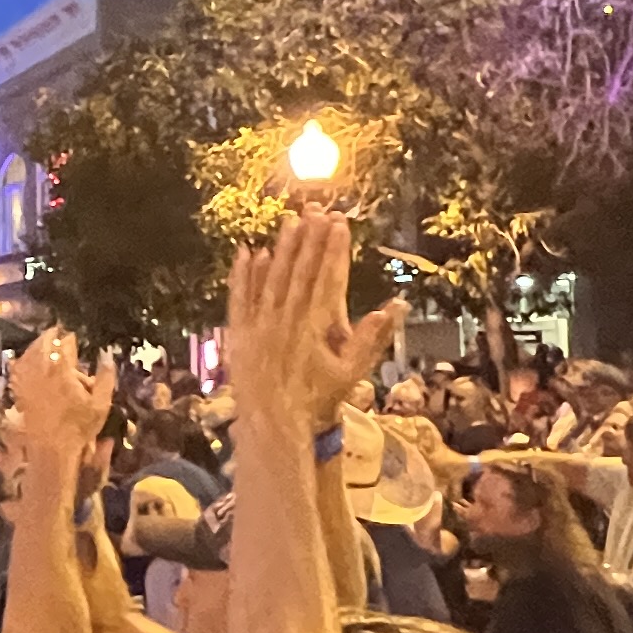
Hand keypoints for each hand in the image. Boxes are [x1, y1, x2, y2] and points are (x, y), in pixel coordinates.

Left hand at [12, 329, 112, 465]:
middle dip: (52, 335)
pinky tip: (26, 361)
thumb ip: (105, 377)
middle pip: (44, 342)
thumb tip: (106, 353)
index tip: (74, 335)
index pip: (66, 343)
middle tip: (58, 332)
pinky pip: (18, 369)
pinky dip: (23, 361)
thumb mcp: (100, 404)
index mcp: (63, 370)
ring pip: (29, 353)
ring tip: (45, 343)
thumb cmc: (79, 427)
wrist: (52, 449)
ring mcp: (28, 380)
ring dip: (38, 345)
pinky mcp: (20, 391)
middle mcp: (42, 370)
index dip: (71, 336)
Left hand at [224, 209, 404, 434]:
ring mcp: (261, 323)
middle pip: (300, 270)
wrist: (273, 423)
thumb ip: (372, 337)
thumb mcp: (352, 373)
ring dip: (282, 247)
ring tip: (289, 221)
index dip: (334, 249)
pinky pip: (240, 297)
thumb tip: (394, 306)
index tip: (340, 223)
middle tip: (317, 209)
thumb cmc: (317, 400)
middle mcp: (287, 318)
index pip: (329, 277)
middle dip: (310, 238)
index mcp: (316, 325)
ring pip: (272, 277)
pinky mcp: (239, 333)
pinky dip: (244, 274)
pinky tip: (250, 251)